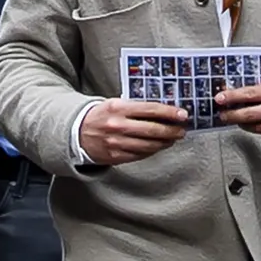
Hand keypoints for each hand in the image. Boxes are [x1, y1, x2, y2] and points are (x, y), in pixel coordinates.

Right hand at [75, 97, 190, 167]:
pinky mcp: (116, 156)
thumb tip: (164, 112)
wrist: (77, 133)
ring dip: (165, 143)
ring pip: (149, 145)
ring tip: (172, 139)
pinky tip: (157, 146)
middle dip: (172, 131)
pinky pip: (140, 155)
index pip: (151, 109)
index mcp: (118, 108)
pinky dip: (152, 151)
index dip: (170, 113)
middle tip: (182, 130)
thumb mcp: (115, 104)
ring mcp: (117, 143)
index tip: (183, 115)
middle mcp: (118, 125)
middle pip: (153, 130)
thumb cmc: (101, 116)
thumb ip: (136, 107)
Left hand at [215, 74, 260, 143]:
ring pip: (256, 126)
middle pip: (249, 113)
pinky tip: (254, 124)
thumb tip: (245, 86)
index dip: (233, 96)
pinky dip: (258, 128)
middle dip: (231, 114)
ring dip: (243, 123)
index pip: (251, 93)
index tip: (220, 97)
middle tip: (222, 114)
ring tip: (236, 119)